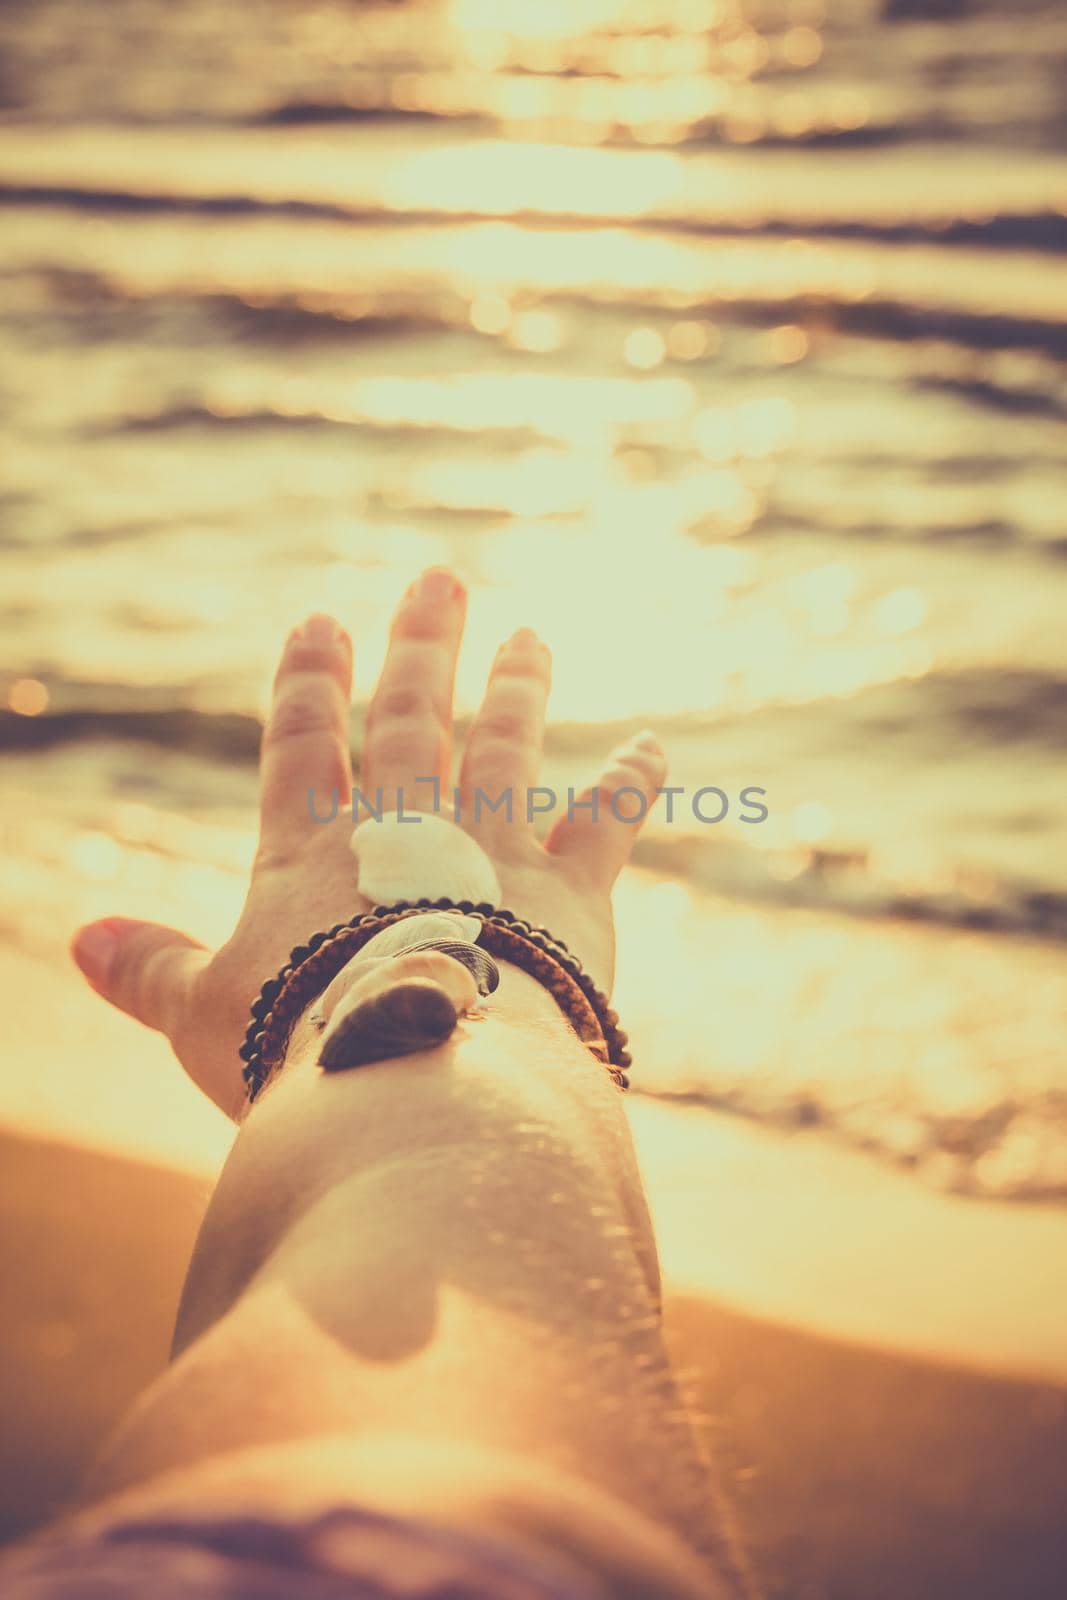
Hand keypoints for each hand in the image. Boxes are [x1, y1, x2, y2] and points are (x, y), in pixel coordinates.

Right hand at [71, 568, 665, 1118]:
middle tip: (441, 579)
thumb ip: (149, 971)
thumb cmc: (299, 1050)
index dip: (308, 679)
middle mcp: (405, 828)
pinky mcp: (569, 892)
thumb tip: (81, 940)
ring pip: (506, 745)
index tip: (320, 620)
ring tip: (529, 637)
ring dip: (516, 689)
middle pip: (412, 718)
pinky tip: (657, 744)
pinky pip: (607, 821)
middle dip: (421, 646)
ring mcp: (492, 850)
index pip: (302, 742)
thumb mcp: (202, 1014)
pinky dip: (632, 780)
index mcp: (311, 851)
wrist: (422, 1075)